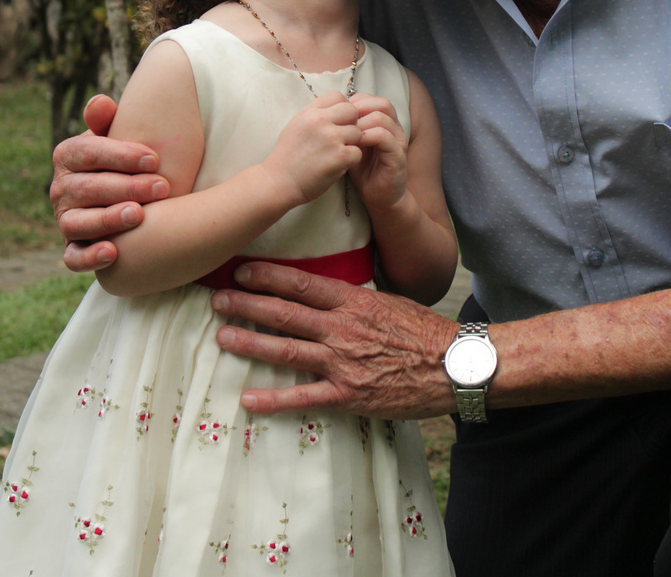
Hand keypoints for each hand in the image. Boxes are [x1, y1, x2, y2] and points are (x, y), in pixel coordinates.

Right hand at [51, 94, 168, 271]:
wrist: (126, 191)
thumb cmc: (125, 158)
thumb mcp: (117, 135)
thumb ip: (107, 119)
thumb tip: (99, 103)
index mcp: (68, 155)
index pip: (89, 152)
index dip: (121, 155)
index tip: (155, 159)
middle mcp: (60, 188)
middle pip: (88, 188)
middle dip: (127, 187)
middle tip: (162, 188)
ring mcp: (64, 219)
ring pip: (78, 222)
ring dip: (107, 220)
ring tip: (139, 215)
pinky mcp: (72, 247)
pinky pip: (73, 258)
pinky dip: (89, 257)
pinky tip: (113, 253)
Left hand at [211, 262, 458, 418]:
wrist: (453, 366)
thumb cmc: (422, 331)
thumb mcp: (387, 301)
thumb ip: (352, 299)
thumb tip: (324, 290)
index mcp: (352, 301)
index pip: (301, 283)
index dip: (267, 276)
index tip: (241, 271)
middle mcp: (341, 329)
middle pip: (285, 313)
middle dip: (247, 305)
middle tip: (218, 299)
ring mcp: (342, 363)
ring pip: (286, 350)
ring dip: (250, 343)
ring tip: (222, 338)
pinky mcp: (348, 396)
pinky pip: (304, 397)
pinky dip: (274, 399)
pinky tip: (248, 399)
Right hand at [264, 91, 362, 207]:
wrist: (279, 182)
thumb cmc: (287, 156)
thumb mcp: (296, 126)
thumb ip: (315, 115)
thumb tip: (335, 109)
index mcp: (310, 112)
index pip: (337, 96)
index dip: (341, 108)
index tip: (337, 121)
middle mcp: (320, 121)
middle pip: (352, 111)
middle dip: (351, 123)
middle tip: (342, 138)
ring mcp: (331, 138)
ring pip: (358, 133)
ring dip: (351, 144)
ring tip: (336, 154)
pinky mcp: (339, 156)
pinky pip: (357, 152)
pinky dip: (350, 160)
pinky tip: (338, 165)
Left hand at [348, 93, 407, 213]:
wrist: (379, 197)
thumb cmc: (363, 170)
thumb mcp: (352, 145)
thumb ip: (347, 128)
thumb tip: (329, 112)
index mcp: (384, 123)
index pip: (372, 99)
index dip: (354, 103)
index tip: (338, 115)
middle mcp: (394, 128)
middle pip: (381, 103)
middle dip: (359, 109)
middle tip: (342, 121)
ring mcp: (398, 141)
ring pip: (382, 117)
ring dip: (361, 123)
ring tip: (347, 133)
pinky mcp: (398, 156)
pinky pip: (385, 137)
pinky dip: (369, 136)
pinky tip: (355, 144)